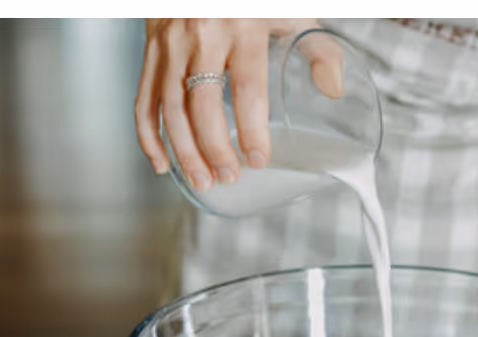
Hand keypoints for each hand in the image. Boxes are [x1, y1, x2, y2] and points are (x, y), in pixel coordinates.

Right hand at [134, 19, 342, 191]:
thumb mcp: (288, 12)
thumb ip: (316, 48)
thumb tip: (334, 90)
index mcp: (242, 26)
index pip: (246, 86)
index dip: (251, 128)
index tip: (258, 158)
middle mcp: (202, 35)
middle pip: (202, 104)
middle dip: (214, 147)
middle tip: (229, 175)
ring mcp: (170, 44)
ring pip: (170, 107)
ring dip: (185, 151)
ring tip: (203, 179)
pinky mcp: (150, 51)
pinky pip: (143, 100)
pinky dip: (149, 136)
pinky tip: (162, 163)